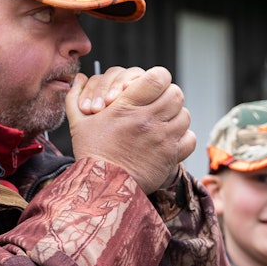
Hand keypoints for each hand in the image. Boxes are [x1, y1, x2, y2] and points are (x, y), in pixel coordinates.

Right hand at [66, 67, 195, 193]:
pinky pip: (190, 139)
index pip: (158, 78)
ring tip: (164, 122)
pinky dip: (183, 137)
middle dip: (168, 96)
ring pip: (185, 115)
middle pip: (176, 94)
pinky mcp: (171, 156)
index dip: (159, 78)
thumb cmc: (91, 154)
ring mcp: (162, 138)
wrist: (102, 187)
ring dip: (176, 116)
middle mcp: (148, 120)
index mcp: (127, 106)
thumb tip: (79, 78)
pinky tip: (171, 139)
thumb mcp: (78, 122)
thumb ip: (76, 97)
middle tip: (159, 103)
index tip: (153, 85)